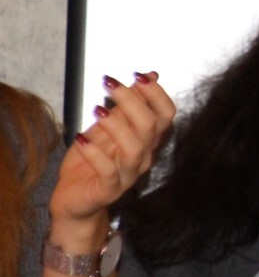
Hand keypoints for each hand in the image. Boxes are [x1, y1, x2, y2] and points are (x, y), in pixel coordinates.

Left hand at [48, 73, 175, 248]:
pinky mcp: (109, 190)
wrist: (73, 201)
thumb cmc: (90, 164)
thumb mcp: (107, 127)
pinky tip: (80, 139)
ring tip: (97, 109)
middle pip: (150, 126)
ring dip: (116, 125)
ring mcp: (128, 175)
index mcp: (147, 140)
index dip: (156, 93)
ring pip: (134, 148)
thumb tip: (150, 75)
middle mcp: (144, 157)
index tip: (137, 76)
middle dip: (132, 100)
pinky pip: (108, 171)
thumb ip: (127, 105)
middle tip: (111, 84)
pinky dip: (94, 153)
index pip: (166, 114)